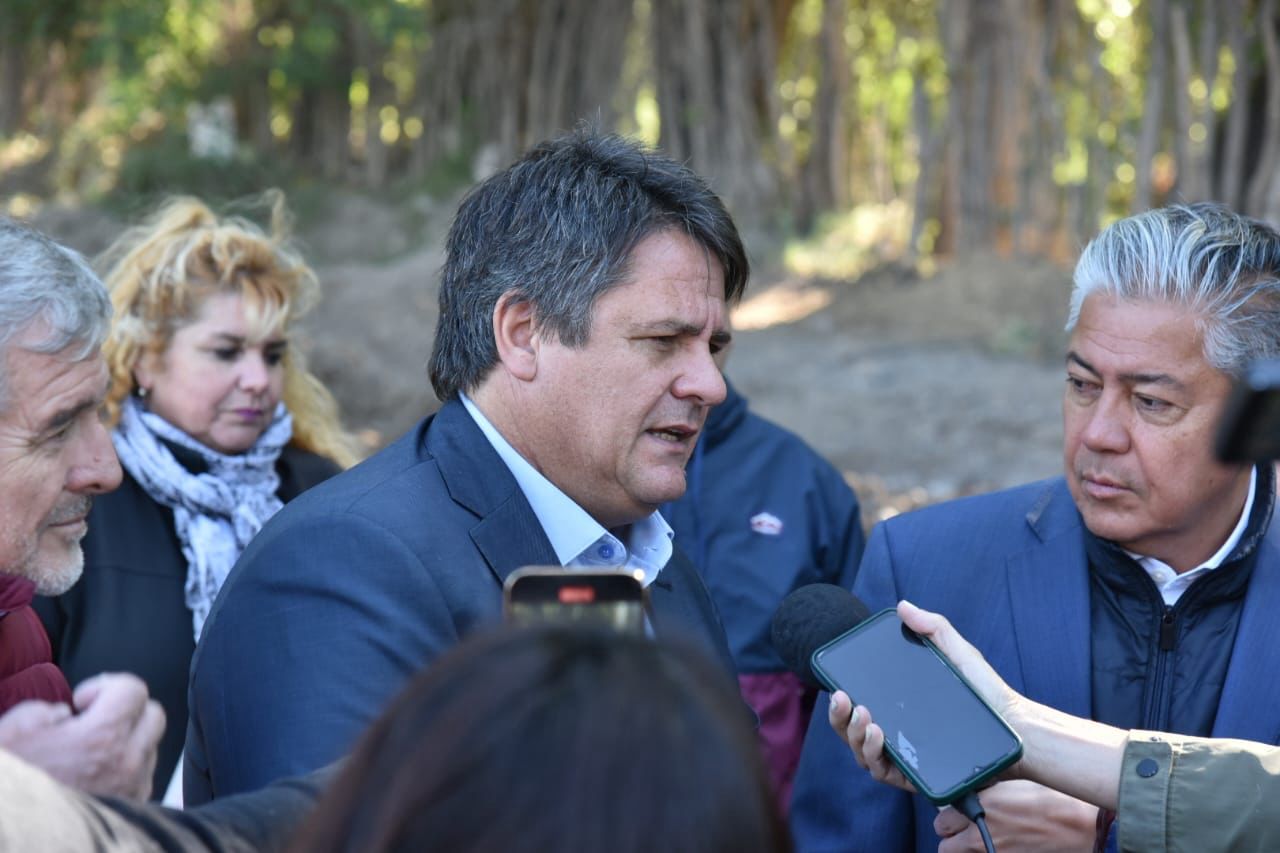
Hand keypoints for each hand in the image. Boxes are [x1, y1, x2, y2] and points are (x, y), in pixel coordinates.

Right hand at [0, 673, 164, 798]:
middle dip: (127, 710)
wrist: (17, 830)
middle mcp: (127, 762)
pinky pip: (143, 773)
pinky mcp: (134, 804)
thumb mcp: (14, 732)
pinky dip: (127, 766)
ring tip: (91, 751)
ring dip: (128, 740)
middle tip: (95, 719)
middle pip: (153, 714)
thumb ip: (49, 708)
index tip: (84, 701)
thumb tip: (68, 712)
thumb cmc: (17, 783)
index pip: (133, 689)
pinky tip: (97, 771)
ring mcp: (133, 786)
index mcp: (103, 737)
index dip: (105, 687)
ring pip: (150, 745)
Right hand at [827, 600, 1029, 784]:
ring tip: (866, 717)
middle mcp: (896, 734)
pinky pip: (886, 773)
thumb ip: (933, 628)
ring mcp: (905, 757)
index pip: (857, 707)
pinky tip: (880, 737)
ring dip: (855, 736)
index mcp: (898, 708)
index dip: (840, 703)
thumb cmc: (987, 692)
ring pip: (863, 755)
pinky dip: (875, 757)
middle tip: (844, 700)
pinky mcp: (918, 776)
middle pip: (852, 732)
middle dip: (840, 719)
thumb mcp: (958, 653)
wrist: (1016, 726)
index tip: (838, 688)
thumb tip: (904, 606)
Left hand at [934, 780, 1096, 852]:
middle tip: (965, 829)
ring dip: (966, 848)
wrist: (1085, 824)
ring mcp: (994, 852)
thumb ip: (986, 790)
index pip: (941, 819)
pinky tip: (1003, 844)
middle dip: (953, 836)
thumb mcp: (1013, 783)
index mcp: (980, 806)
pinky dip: (987, 852)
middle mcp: (981, 833)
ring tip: (981, 838)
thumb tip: (973, 791)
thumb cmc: (1055, 798)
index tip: (957, 814)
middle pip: (945, 843)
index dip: (950, 817)